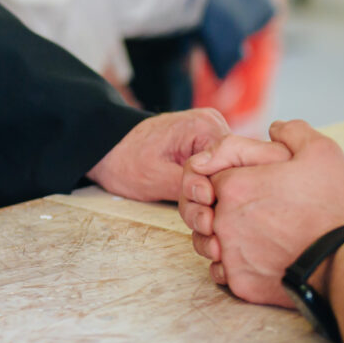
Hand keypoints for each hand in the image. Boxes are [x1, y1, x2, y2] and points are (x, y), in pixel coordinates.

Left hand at [88, 107, 239, 203]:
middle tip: (199, 218)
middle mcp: (214, 124)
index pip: (235, 165)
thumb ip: (188, 189)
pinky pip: (218, 171)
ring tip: (195, 211)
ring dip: (214, 195)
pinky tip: (198, 203)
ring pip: (227, 173)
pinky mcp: (206, 145)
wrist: (108, 147)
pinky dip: (209, 188)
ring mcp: (211, 133)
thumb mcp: (154, 179)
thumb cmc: (125, 160)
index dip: (222, 193)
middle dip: (218, 196)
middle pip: (234, 169)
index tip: (204, 212)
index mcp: (205, 126)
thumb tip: (214, 206)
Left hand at [197, 120, 343, 306]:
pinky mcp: (239, 283)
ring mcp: (228, 254)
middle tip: (257, 212)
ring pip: (211, 241)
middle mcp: (222, 220)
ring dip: (227, 237)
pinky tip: (259, 258)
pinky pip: (223, 271)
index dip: (229, 176)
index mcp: (234, 186)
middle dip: (224, 207)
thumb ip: (292, 131)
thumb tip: (275, 128)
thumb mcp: (321, 151)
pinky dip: (236, 266)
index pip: (209, 175)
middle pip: (207, 208)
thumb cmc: (334, 206)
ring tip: (259, 236)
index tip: (251, 184)